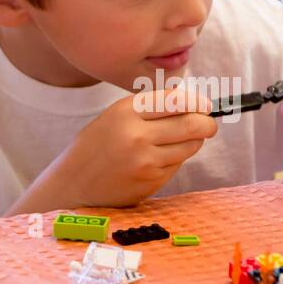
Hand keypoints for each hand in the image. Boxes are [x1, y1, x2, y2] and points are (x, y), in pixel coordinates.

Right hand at [56, 83, 217, 207]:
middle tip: (209, 123)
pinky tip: (159, 160)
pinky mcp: (151, 181)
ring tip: (181, 140)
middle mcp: (137, 135)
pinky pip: (177, 165)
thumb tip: (193, 102)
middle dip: (207, 123)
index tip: (205, 105)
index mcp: (127, 111)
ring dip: (194, 141)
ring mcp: (145, 161)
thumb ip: (150, 107)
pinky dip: (176, 160)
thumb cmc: (98, 145)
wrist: (74, 184)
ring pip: (190, 146)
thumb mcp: (116, 115)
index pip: (177, 100)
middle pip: (192, 124)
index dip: (198, 102)